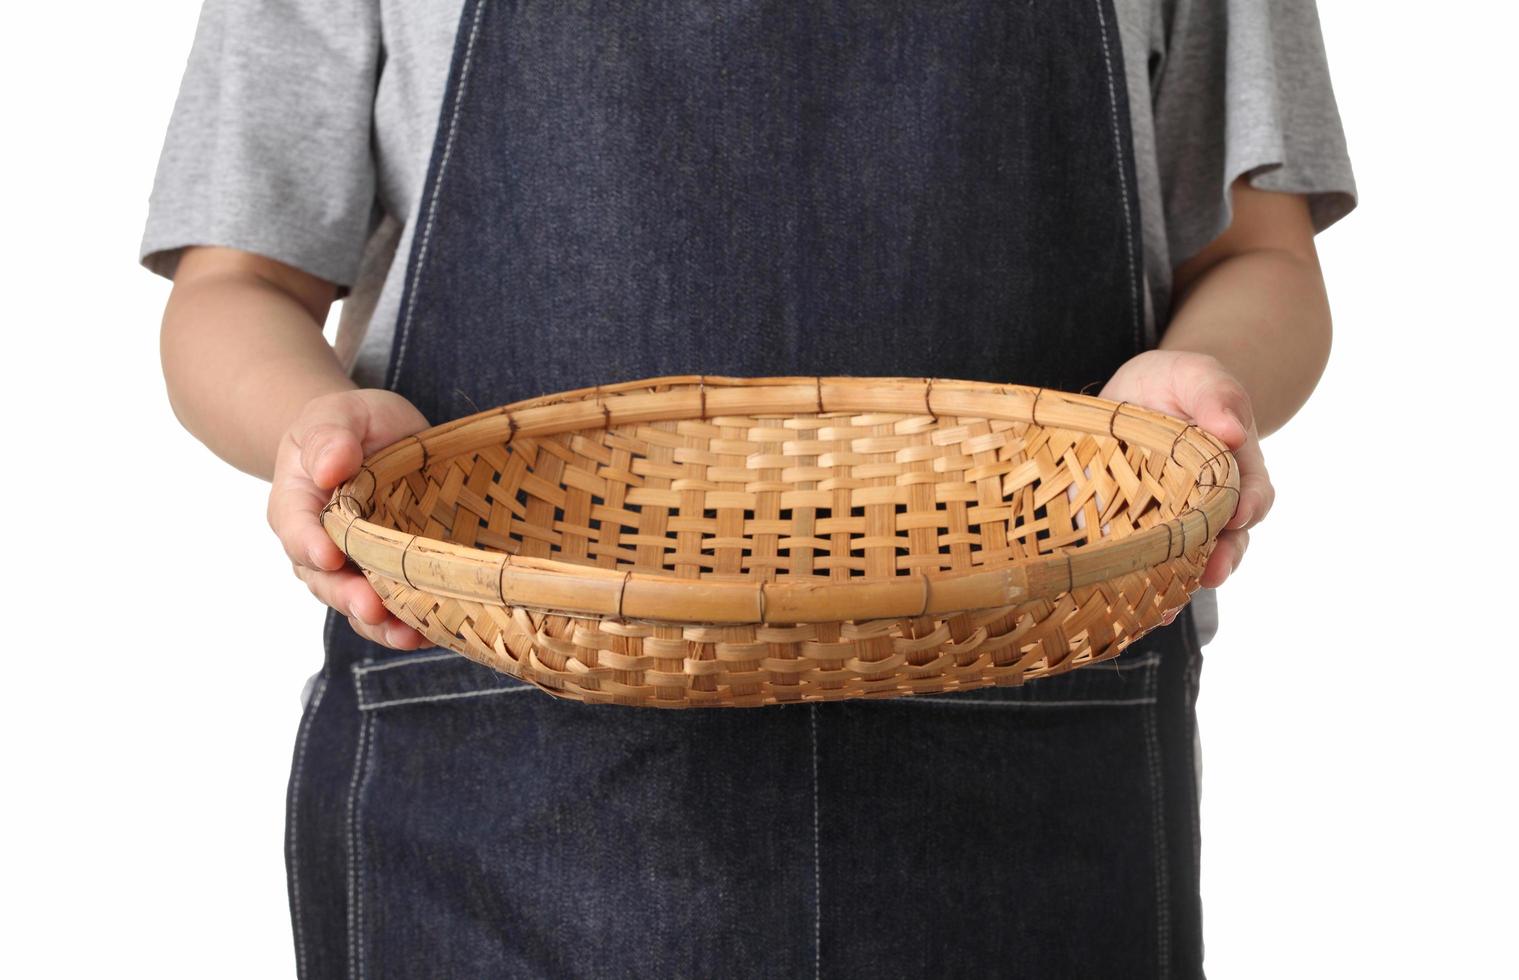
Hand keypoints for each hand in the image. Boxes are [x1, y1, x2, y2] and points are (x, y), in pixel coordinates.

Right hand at [267, 389, 433, 649]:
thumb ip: (330, 437)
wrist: (374, 439)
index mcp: (297, 502)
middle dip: (348, 597)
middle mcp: (318, 545)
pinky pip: (390, 608)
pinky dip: (407, 624)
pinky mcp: (387, 575)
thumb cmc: (351, 425)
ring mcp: (352, 566)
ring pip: (356, 603)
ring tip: (406, 635)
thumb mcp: (338, 414)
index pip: (297, 528)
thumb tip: (331, 466)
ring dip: (381, 624)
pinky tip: (431, 633)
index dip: (311, 545)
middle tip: (372, 608)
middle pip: (324, 579)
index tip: (331, 557)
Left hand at [1097, 350, 1274, 621]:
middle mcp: (1208, 507)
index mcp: (1235, 470)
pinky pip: (1134, 563)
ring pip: (1183, 562)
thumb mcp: (1197, 376)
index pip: (1253, 495)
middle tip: (1213, 571)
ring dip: (1176, 584)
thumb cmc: (1175, 385)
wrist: (1134, 396)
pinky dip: (1132, 586)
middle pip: (1225, 541)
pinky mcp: (1127, 532)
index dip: (1248, 507)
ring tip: (1165, 607)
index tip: (1239, 514)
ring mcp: (1169, 525)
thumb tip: (1232, 430)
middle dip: (1221, 558)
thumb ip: (1217, 396)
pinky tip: (1122, 603)